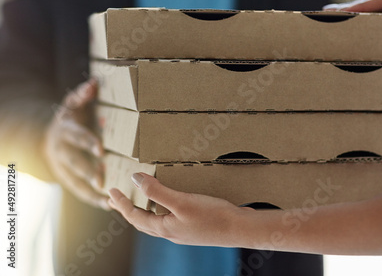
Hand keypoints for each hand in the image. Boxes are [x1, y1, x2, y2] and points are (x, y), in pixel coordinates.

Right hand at [43, 79, 109, 209]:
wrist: (49, 137)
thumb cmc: (70, 118)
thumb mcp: (73, 103)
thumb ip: (82, 95)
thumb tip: (93, 84)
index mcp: (64, 130)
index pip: (76, 136)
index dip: (87, 142)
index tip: (101, 150)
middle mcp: (60, 151)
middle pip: (73, 163)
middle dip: (87, 171)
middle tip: (102, 180)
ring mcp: (61, 167)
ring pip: (74, 181)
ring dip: (91, 191)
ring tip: (109, 200)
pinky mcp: (66, 179)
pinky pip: (78, 191)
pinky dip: (93, 199)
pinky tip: (109, 206)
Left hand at [108, 173, 247, 246]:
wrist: (239, 229)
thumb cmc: (212, 216)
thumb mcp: (181, 201)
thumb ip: (157, 191)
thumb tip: (135, 179)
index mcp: (164, 228)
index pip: (134, 216)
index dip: (121, 204)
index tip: (110, 191)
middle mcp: (171, 232)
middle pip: (142, 222)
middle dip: (127, 210)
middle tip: (115, 200)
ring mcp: (183, 231)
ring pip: (155, 222)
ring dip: (143, 211)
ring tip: (139, 201)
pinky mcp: (194, 228)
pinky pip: (169, 219)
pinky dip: (160, 210)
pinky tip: (169, 204)